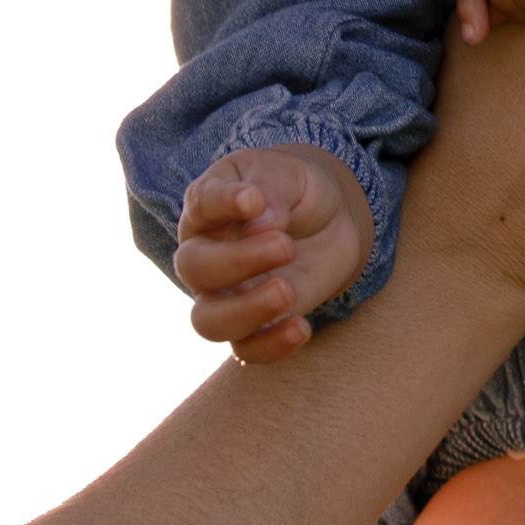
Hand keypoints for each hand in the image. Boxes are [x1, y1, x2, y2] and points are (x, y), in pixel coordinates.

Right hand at [174, 144, 373, 363]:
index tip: (254, 198)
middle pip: (194, 268)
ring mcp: (225, 294)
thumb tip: (259, 222)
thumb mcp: (290, 175)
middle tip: (285, 246)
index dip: (223, 202)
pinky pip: (246, 350)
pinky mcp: (255, 323)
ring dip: (246, 311)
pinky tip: (300, 327)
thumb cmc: (297, 191)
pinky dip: (270, 345)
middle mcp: (205, 254)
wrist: (330, 221)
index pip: (202, 203)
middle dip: (238, 261)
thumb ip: (272, 192)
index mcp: (209, 207)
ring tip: (288, 291)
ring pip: (208, 321)